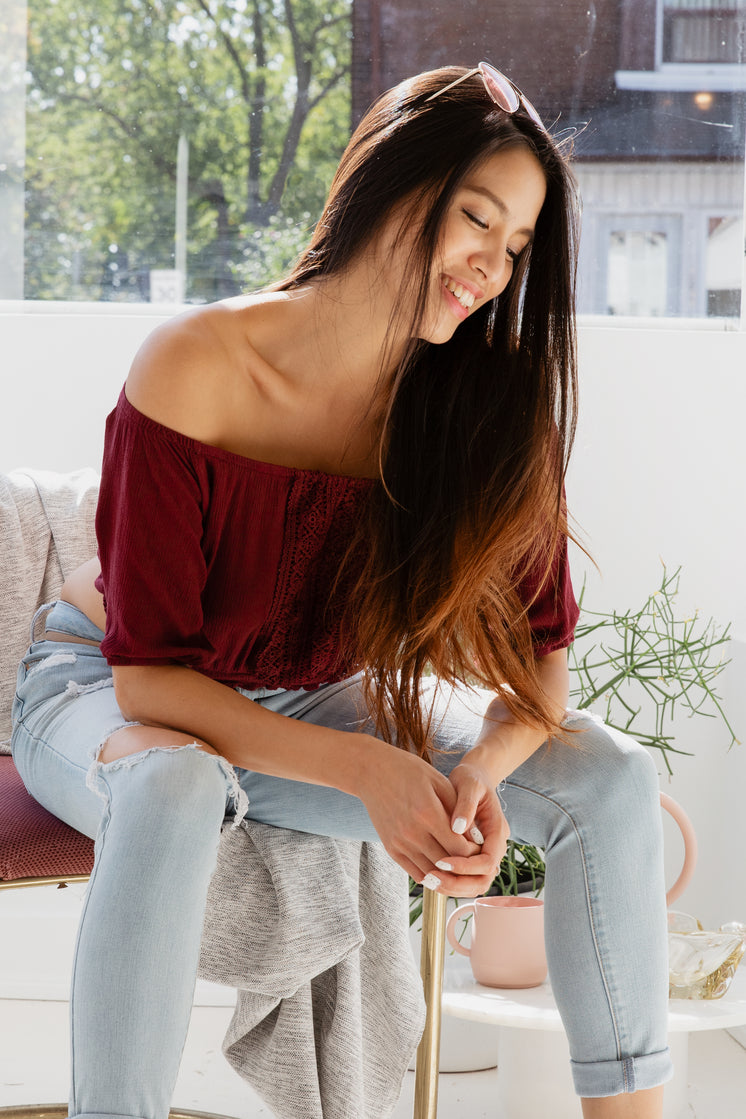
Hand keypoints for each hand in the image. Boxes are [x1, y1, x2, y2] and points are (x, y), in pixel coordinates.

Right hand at [354, 741, 480, 887]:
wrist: (373, 772)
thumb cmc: (410, 772)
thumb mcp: (440, 783)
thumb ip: (459, 810)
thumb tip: (477, 838)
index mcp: (428, 814)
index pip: (460, 848)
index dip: (475, 852)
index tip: (481, 847)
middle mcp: (412, 833)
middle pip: (447, 863)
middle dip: (465, 865)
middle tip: (476, 860)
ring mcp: (400, 843)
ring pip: (432, 872)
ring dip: (449, 874)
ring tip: (461, 866)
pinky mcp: (391, 848)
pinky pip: (415, 872)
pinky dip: (432, 874)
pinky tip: (442, 868)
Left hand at [428, 761, 509, 897]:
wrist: (473, 778)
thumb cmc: (471, 778)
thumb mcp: (469, 785)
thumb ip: (465, 805)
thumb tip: (457, 828)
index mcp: (497, 831)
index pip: (487, 862)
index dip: (465, 866)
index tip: (442, 861)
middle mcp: (493, 847)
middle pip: (483, 880)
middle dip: (458, 883)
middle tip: (433, 879)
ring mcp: (483, 852)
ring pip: (474, 883)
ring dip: (452, 886)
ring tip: (428, 879)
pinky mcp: (472, 854)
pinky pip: (464, 877)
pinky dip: (449, 880)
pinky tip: (429, 874)